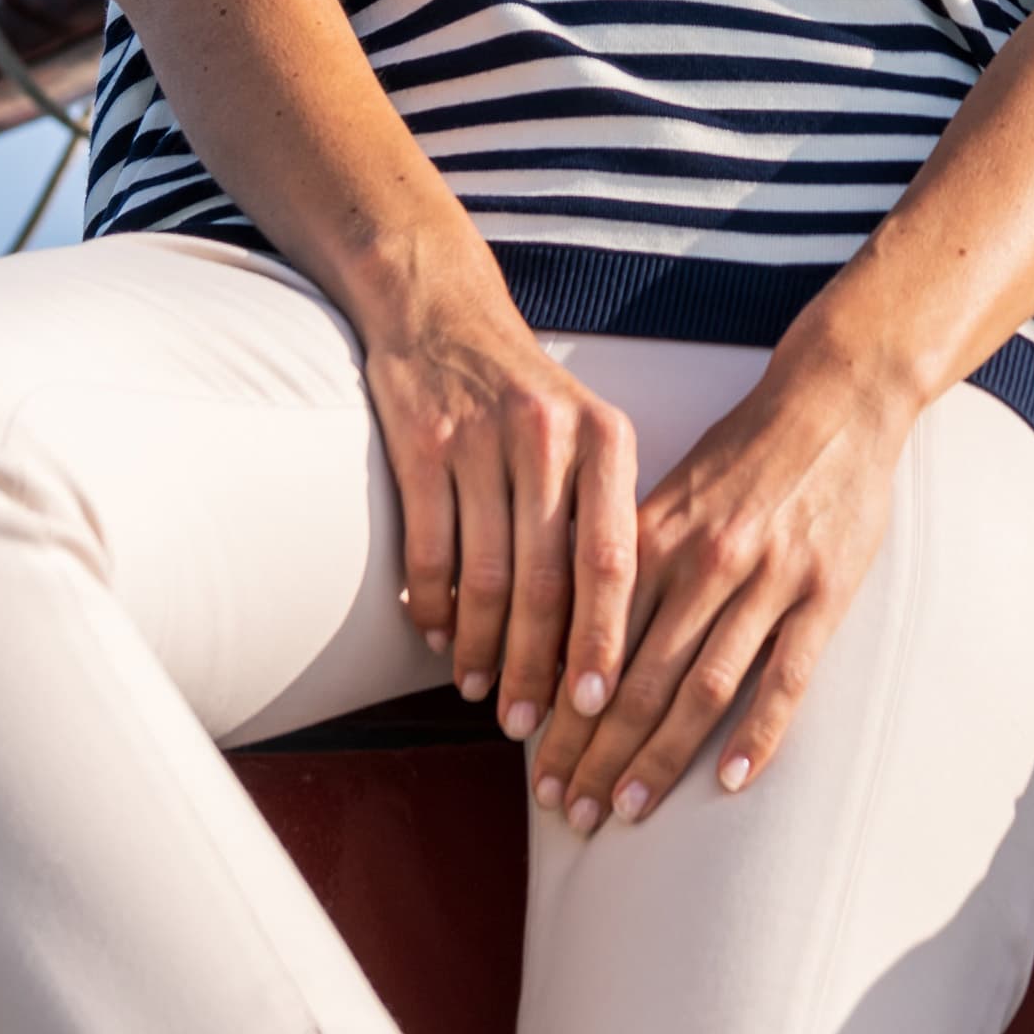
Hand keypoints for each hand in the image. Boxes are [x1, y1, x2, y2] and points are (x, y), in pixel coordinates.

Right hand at [357, 235, 637, 750]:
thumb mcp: (587, 436)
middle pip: (548, 579)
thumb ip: (601, 517)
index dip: (604, 639)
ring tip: (479, 691)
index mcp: (607, 439)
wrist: (442, 310)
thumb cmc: (527, 395)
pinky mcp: (420, 440)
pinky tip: (434, 639)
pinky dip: (430, 604)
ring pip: (485, 573)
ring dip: (481, 647)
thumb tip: (607, 638)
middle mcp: (549, 437)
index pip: (613, 559)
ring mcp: (481, 438)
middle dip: (538, 663)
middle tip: (528, 723)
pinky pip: (428, 547)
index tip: (597, 704)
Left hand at [529, 338, 908, 832]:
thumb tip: (568, 640)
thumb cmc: (743, 452)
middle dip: (598, 753)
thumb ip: (624, 561)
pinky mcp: (826, 592)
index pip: (593, 645)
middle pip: (639, 679)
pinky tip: (731, 780)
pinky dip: (758, 733)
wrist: (835, 398)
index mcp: (654, 536)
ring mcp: (768, 578)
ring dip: (661, 756)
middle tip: (573, 810)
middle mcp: (703, 561)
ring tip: (629, 808)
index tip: (537, 771)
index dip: (563, 716)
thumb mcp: (668, 492)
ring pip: (703, 687)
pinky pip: (786, 676)